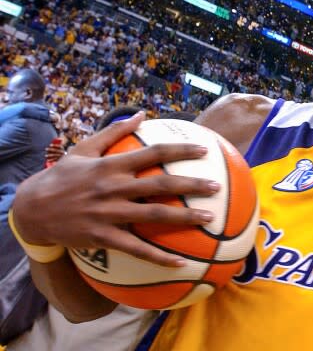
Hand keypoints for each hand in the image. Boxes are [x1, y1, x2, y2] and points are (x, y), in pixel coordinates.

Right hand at [13, 112, 219, 266]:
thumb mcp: (84, 149)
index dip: (180, 150)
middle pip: (160, 184)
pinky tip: (180, 262)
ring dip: (184, 218)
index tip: (204, 149)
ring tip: (209, 218)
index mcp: (113, 165)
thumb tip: (141, 114)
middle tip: (216, 187)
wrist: (32, 210)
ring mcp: (109, 213)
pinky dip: (159, 256)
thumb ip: (115, 132)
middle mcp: (114, 188)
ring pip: (154, 215)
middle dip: (191, 184)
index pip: (153, 153)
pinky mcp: (104, 237)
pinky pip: (136, 248)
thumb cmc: (62, 176)